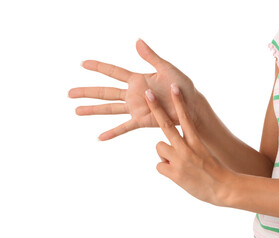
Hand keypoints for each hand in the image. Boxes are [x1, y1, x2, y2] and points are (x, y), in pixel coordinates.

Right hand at [68, 39, 203, 140]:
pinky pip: (124, 127)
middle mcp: (133, 94)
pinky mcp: (142, 120)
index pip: (113, 72)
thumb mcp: (166, 68)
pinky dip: (113, 132)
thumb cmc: (181, 85)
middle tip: (69, 93)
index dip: (98, 67)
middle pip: (105, 91)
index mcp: (138, 79)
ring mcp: (136, 108)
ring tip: (77, 110)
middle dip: (87, 91)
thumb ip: (150, 57)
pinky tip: (100, 137)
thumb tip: (137, 41)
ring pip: (109, 109)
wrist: (190, 104)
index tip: (83, 63)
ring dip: (93, 110)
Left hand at [145, 83, 233, 206]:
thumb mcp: (202, 152)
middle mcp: (186, 147)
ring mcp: (179, 159)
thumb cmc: (213, 170)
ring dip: (165, 155)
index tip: (175, 87)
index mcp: (195, 140)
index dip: (179, 102)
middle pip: (166, 125)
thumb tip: (168, 146)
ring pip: (159, 147)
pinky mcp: (174, 173)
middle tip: (147, 93)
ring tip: (177, 164)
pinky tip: (177, 175)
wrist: (223, 188)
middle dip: (156, 108)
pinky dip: (166, 170)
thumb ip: (187, 145)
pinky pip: (159, 166)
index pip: (185, 117)